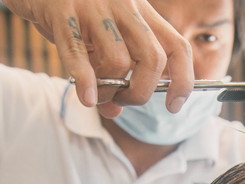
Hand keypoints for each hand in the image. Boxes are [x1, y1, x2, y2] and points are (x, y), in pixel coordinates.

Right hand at [2, 0, 192, 117]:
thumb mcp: (97, 39)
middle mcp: (124, 5)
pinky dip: (85, 80)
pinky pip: (77, 50)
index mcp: (140, 11)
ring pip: (118, 60)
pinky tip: (85, 98)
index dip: (183, 80)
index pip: (177, 46)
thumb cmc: (67, 10)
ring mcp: (94, 5)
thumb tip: (113, 111)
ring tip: (96, 97)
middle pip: (153, 58)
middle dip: (141, 92)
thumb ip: (110, 73)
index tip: (174, 105)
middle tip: (124, 102)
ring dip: (109, 90)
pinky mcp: (61, 8)